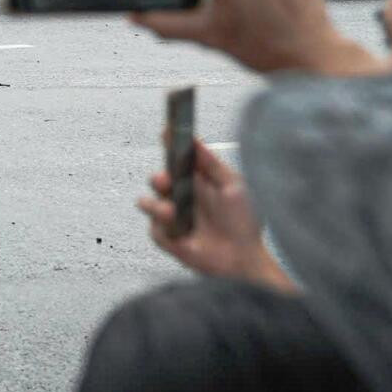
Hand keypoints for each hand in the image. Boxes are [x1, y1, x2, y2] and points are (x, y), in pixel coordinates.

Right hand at [136, 139, 292, 290]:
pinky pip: (154, 230)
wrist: (245, 259)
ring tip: (171, 211)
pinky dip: (164, 229)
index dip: (167, 144)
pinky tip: (179, 232)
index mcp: (195, 180)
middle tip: (166, 180)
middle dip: (157, 177)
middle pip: (156, 178)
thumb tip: (194, 138)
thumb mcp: (233, 186)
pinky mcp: (167, 238)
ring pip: (146, 203)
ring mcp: (171, 217)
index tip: (165, 132)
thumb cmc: (244, 222)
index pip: (175, 158)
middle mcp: (179, 196)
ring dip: (155, 205)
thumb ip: (212, 163)